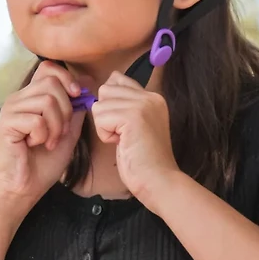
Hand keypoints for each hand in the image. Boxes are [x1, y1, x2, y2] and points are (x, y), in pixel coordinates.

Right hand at [0, 61, 86, 211]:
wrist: (25, 187)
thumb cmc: (44, 162)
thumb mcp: (68, 132)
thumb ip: (74, 109)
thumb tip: (86, 85)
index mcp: (32, 97)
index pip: (48, 68)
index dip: (66, 77)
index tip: (77, 95)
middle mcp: (19, 98)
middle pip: (51, 82)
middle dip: (65, 109)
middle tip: (61, 132)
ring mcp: (11, 109)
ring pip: (46, 100)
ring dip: (56, 125)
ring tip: (49, 141)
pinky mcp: (6, 123)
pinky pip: (36, 119)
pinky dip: (43, 135)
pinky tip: (34, 145)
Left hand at [91, 71, 179, 203]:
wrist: (158, 180)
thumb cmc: (143, 160)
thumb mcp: (135, 126)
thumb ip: (124, 106)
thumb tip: (102, 92)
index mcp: (152, 97)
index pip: (117, 79)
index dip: (110, 102)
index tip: (121, 124)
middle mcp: (149, 96)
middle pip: (105, 90)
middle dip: (106, 114)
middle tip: (123, 133)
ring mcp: (142, 104)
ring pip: (100, 105)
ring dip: (105, 126)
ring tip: (124, 139)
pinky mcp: (132, 116)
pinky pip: (100, 118)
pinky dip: (105, 134)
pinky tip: (122, 143)